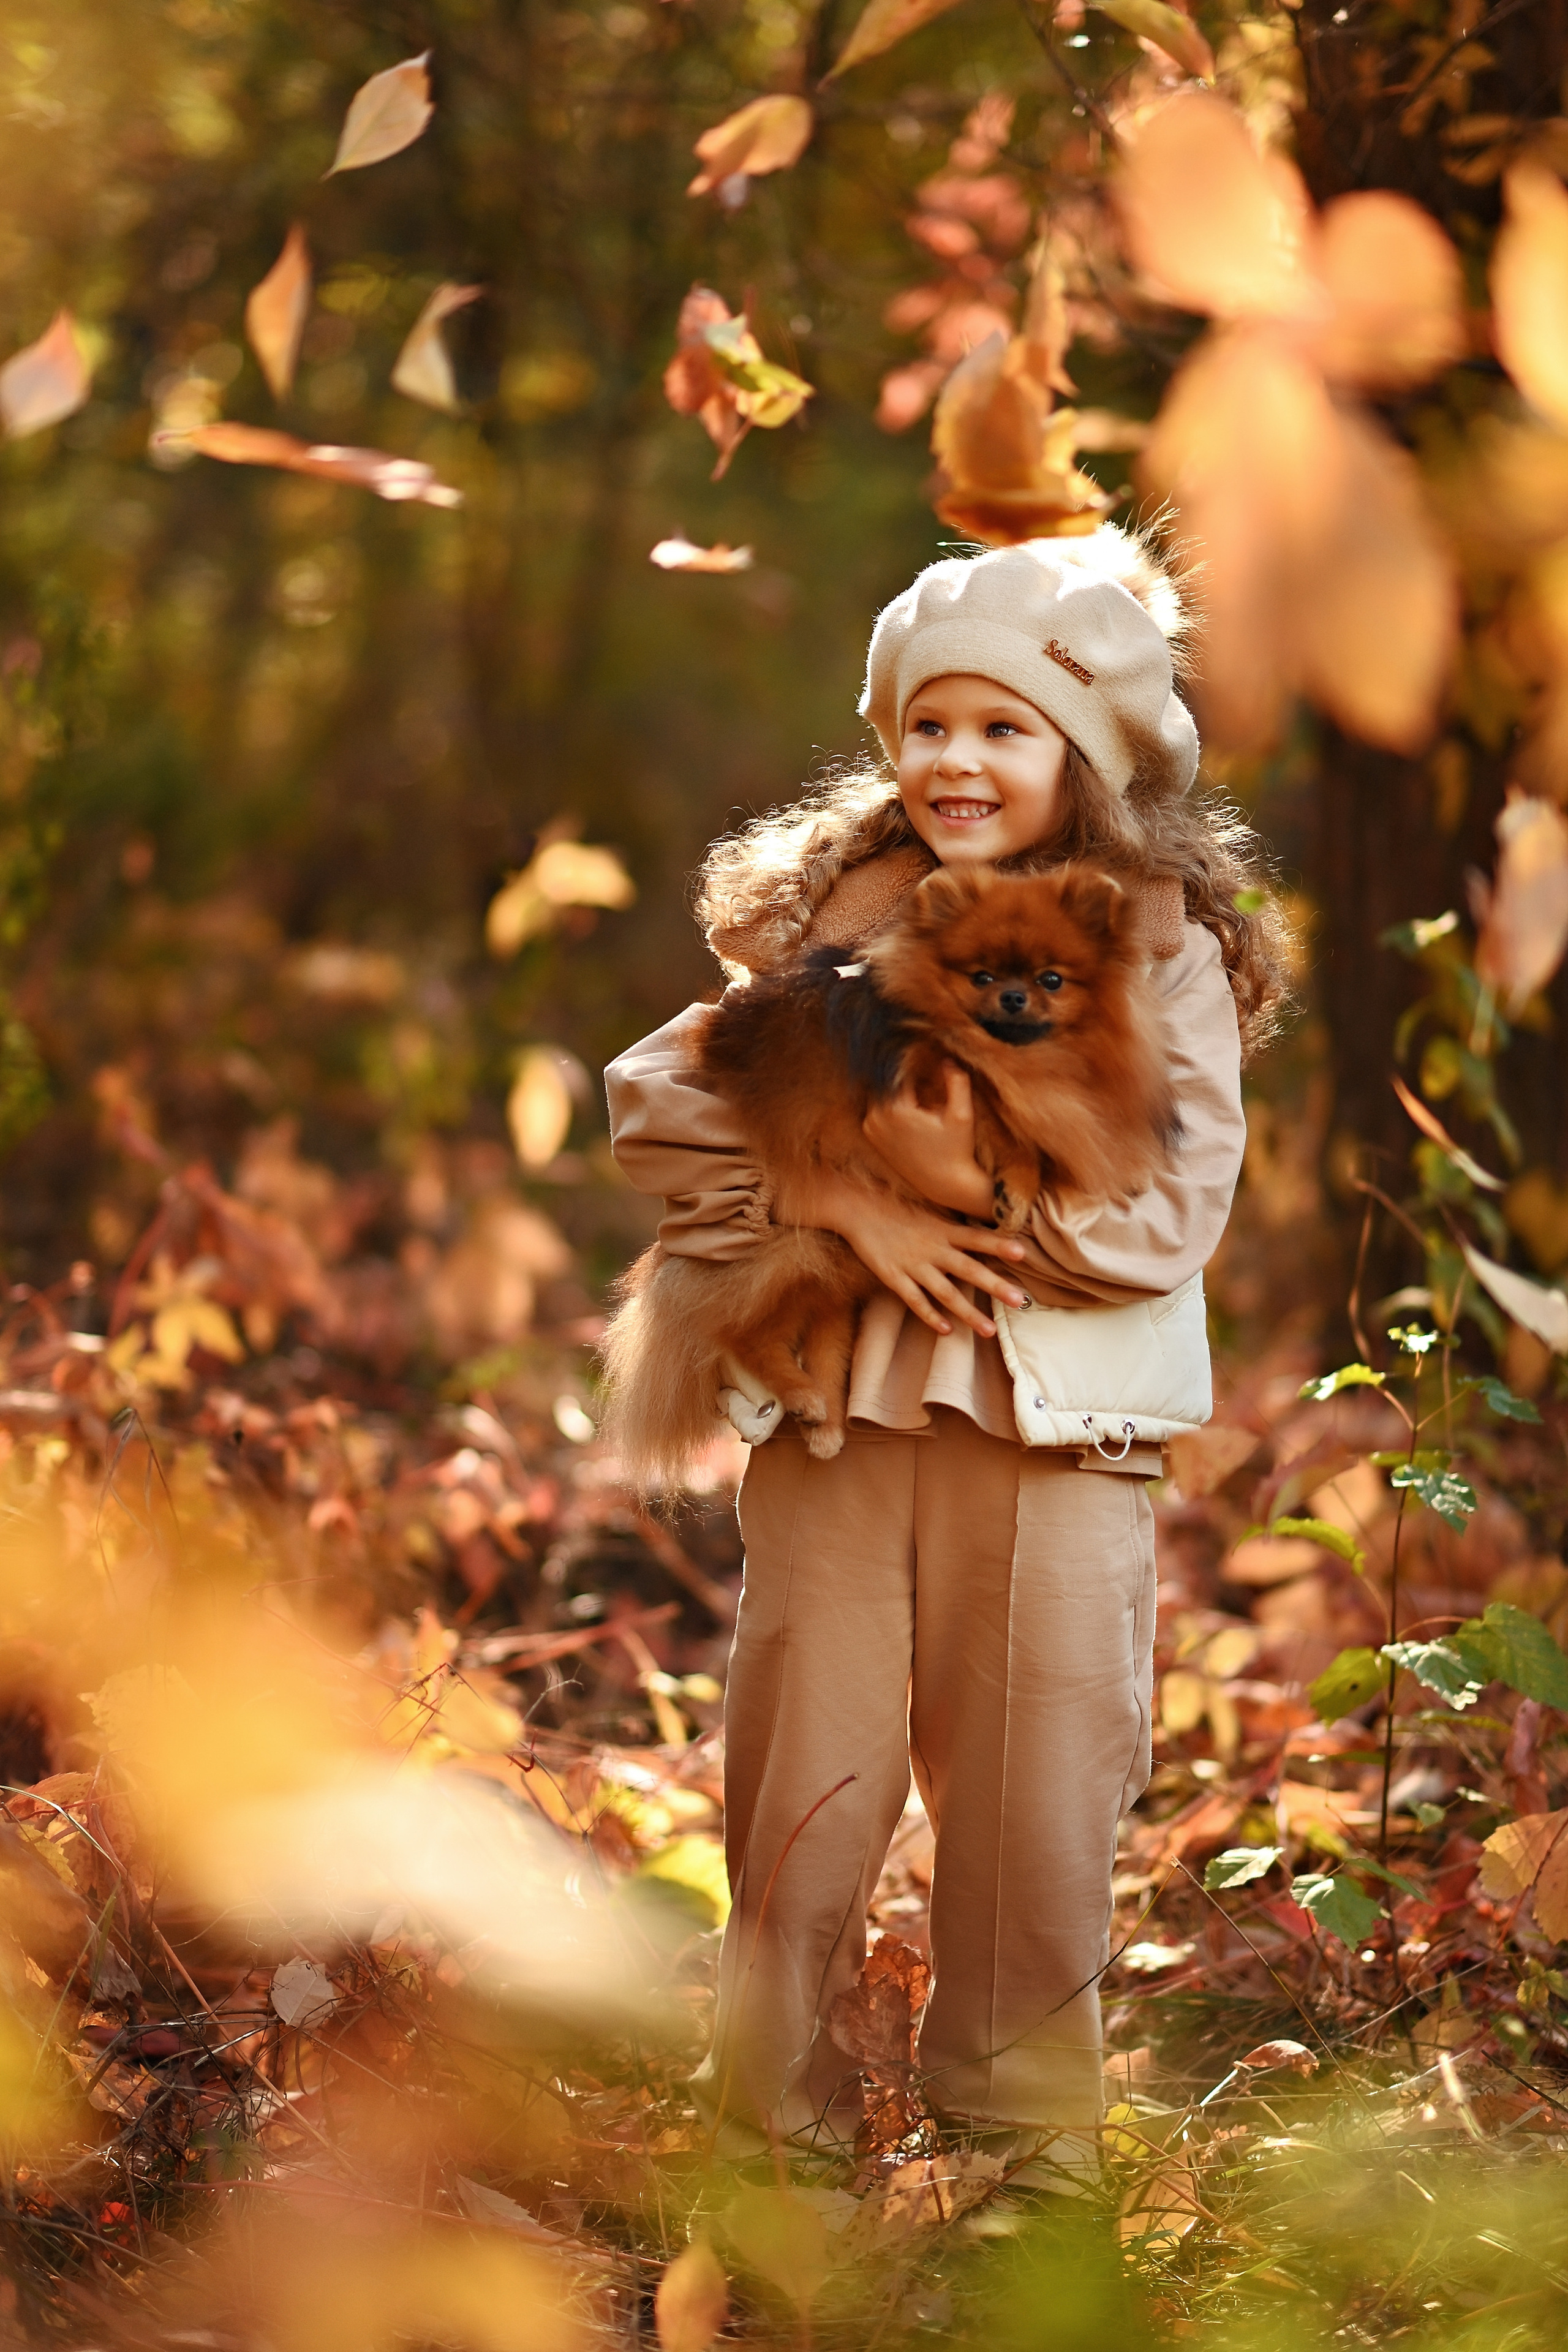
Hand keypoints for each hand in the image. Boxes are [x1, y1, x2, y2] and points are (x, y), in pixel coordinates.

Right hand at [792, 1170, 1028, 1338]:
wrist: (857, 1208)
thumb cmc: (896, 1208)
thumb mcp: (930, 1212)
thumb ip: (954, 1226)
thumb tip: (983, 1232)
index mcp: (943, 1229)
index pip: (977, 1237)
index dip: (998, 1244)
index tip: (1023, 1253)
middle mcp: (933, 1248)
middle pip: (969, 1269)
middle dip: (995, 1285)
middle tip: (1020, 1300)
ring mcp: (913, 1264)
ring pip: (945, 1292)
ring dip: (968, 1312)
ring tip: (989, 1330)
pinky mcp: (893, 1276)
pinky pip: (915, 1300)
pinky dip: (931, 1316)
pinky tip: (947, 1330)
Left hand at [862, 1064, 994, 1220]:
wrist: (945, 1184)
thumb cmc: (956, 1150)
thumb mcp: (961, 1115)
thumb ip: (957, 1082)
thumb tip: (947, 1058)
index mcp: (894, 1110)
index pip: (898, 1070)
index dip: (912, 1059)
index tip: (923, 1052)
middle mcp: (876, 1118)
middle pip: (887, 1081)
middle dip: (903, 1073)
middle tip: (919, 1066)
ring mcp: (870, 1128)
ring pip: (881, 1093)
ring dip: (897, 1087)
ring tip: (917, 1084)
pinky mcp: (871, 1135)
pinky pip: (877, 1107)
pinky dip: (890, 1101)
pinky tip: (910, 1101)